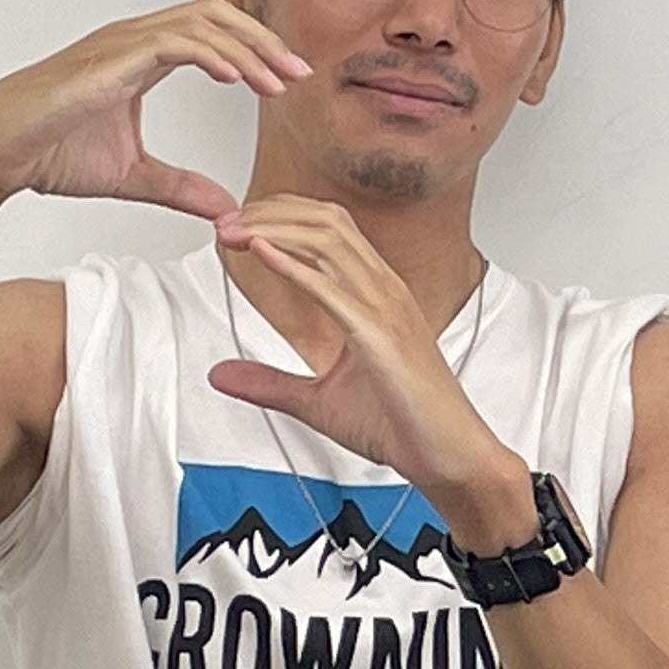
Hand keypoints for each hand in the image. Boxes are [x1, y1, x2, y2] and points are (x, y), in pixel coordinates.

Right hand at [0, 4, 310, 223]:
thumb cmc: (47, 153)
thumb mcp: (133, 176)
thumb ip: (181, 187)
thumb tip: (226, 208)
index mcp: (141, 58)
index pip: (213, 34)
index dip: (257, 51)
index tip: (290, 82)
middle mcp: (132, 41)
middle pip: (215, 15)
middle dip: (264, 41)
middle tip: (299, 75)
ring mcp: (116, 45)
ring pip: (198, 21)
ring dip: (246, 48)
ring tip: (276, 80)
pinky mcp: (103, 62)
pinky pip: (168, 42)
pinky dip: (208, 54)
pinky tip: (234, 78)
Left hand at [206, 200, 525, 529]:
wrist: (448, 456)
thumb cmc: (403, 425)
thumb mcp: (317, 401)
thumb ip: (269, 383)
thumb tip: (220, 375)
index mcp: (377, 295)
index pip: (329, 228)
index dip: (280, 216)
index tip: (237, 226)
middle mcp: (385, 290)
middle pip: (325, 221)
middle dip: (269, 212)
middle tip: (223, 221)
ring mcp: (386, 308)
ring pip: (326, 240)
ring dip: (272, 229)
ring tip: (232, 232)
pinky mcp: (380, 335)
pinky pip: (331, 287)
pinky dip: (292, 265)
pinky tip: (260, 252)